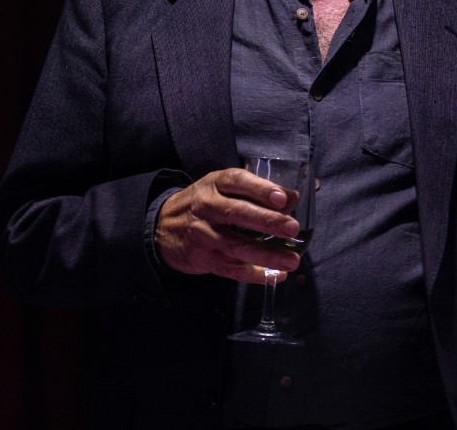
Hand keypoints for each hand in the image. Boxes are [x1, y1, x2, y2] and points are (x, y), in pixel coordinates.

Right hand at [154, 168, 301, 283]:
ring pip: (236, 246)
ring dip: (266, 255)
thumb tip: (293, 198)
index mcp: (214, 184)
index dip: (260, 189)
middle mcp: (206, 206)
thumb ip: (255, 192)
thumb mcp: (222, 189)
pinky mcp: (203, 258)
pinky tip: (275, 275)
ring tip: (292, 261)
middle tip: (292, 228)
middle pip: (237, 213)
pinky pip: (231, 268)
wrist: (163, 226)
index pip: (237, 182)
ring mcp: (203, 234)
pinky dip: (255, 274)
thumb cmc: (203, 204)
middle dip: (267, 221)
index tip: (283, 199)